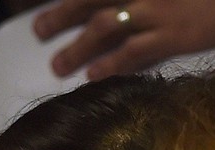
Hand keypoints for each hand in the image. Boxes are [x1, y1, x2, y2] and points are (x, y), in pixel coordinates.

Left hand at [32, 0, 214, 78]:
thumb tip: (130, 8)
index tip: (50, 8)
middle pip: (90, 0)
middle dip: (61, 15)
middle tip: (39, 30)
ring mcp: (157, 9)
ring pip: (103, 27)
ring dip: (77, 47)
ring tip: (57, 66)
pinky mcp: (175, 33)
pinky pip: (134, 51)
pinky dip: (110, 64)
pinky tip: (93, 76)